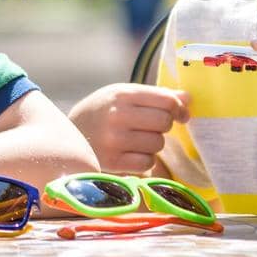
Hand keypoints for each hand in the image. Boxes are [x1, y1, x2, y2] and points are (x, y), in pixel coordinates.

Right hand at [68, 83, 189, 173]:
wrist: (68, 136)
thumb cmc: (103, 112)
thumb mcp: (123, 95)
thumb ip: (155, 95)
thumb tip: (188, 98)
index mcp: (121, 94)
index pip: (165, 100)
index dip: (179, 108)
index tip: (180, 114)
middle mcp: (117, 115)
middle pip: (164, 122)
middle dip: (164, 126)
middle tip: (153, 127)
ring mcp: (114, 140)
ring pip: (158, 144)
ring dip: (154, 144)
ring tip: (138, 140)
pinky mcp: (113, 161)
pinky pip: (147, 162)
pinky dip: (145, 160)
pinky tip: (132, 153)